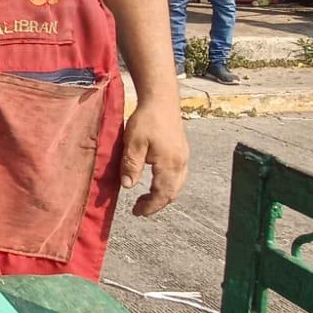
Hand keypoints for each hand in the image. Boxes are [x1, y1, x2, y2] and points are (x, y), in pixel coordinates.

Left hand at [120, 100, 188, 216]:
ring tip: (146, 198)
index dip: (150, 206)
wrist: (162, 99)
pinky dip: (168, 185)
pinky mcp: (182, 150)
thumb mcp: (133, 143)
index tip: (137, 212)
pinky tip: (157, 181)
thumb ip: (131, 166)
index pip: (162, 194)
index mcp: (169, 164)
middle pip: (172, 192)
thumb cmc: (146, 120)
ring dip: (163, 195)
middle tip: (140, 209)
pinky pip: (178, 176)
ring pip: (177, 185)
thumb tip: (128, 187)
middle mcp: (181, 163)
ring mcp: (184, 157)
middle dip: (157, 204)